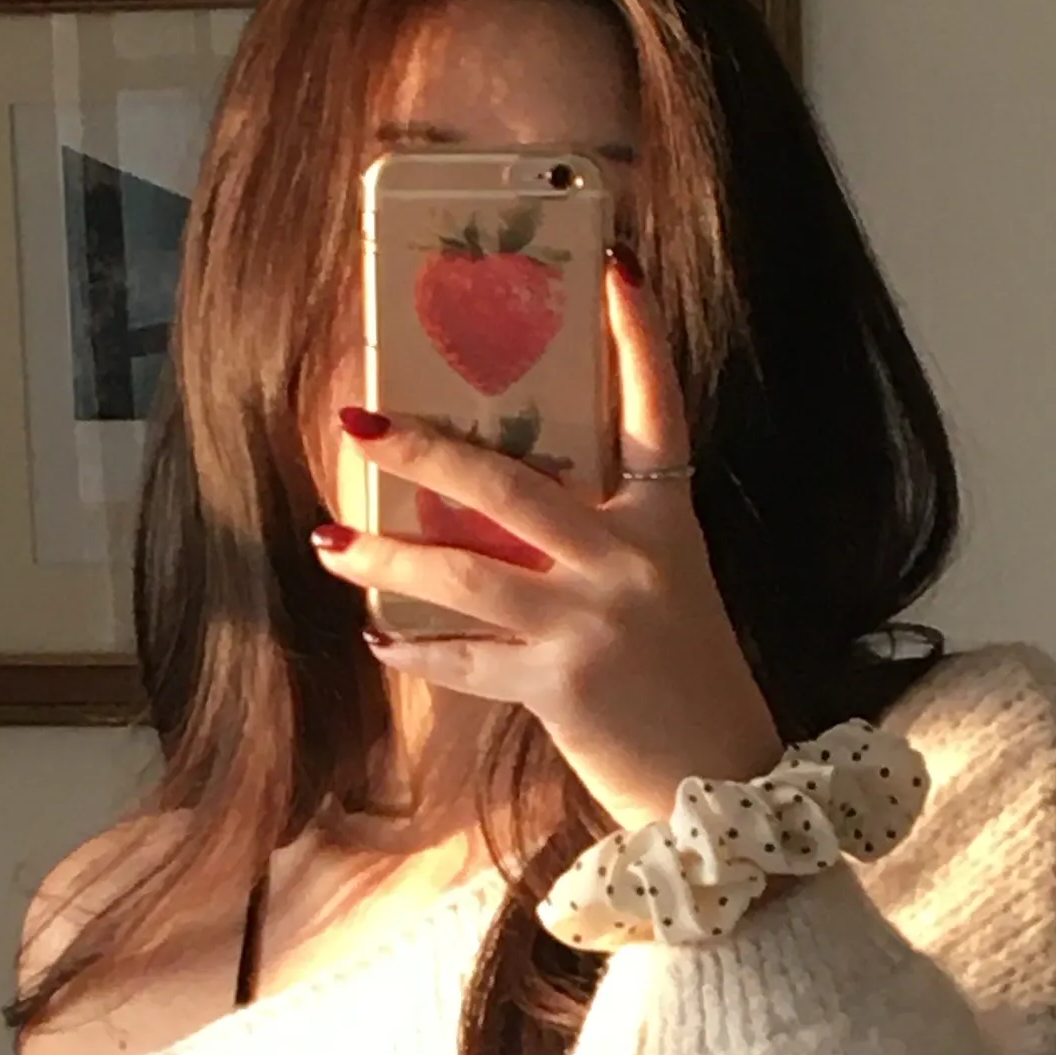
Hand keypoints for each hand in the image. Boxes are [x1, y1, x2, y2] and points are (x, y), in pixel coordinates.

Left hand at [312, 259, 780, 831]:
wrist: (725, 788)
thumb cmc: (687, 681)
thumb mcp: (668, 587)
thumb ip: (602, 539)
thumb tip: (496, 502)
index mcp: (669, 520)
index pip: (658, 409)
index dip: (637, 337)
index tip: (612, 266)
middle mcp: (633, 558)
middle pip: (514, 482)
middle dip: (427, 452)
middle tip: (359, 426)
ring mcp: (595, 621)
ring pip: (467, 572)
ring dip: (388, 557)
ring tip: (331, 542)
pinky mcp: (562, 683)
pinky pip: (467, 658)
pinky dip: (418, 650)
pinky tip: (380, 639)